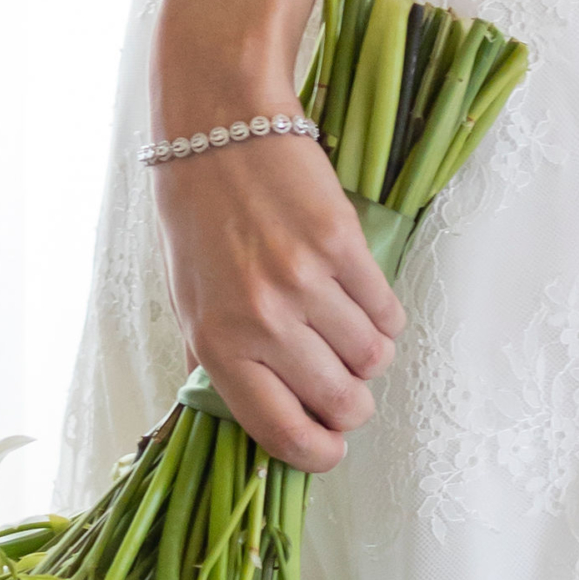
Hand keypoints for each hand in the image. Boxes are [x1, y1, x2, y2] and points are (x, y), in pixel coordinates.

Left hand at [149, 121, 405, 471]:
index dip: (319, 453)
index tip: (331, 447)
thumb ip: (219, 360)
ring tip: (347, 325)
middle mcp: (262, 322)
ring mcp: (306, 283)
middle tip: (344, 379)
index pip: (283, 432)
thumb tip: (258, 414)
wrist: (217, 127)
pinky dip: (383, 314)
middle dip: (353, 403)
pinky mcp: (344, 245)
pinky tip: (360, 294)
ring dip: (370, 353)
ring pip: (374, 359)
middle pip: (344, 403)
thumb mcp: (189, 298)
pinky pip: (389, 311)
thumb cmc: (197, 215)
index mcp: (218, 344)